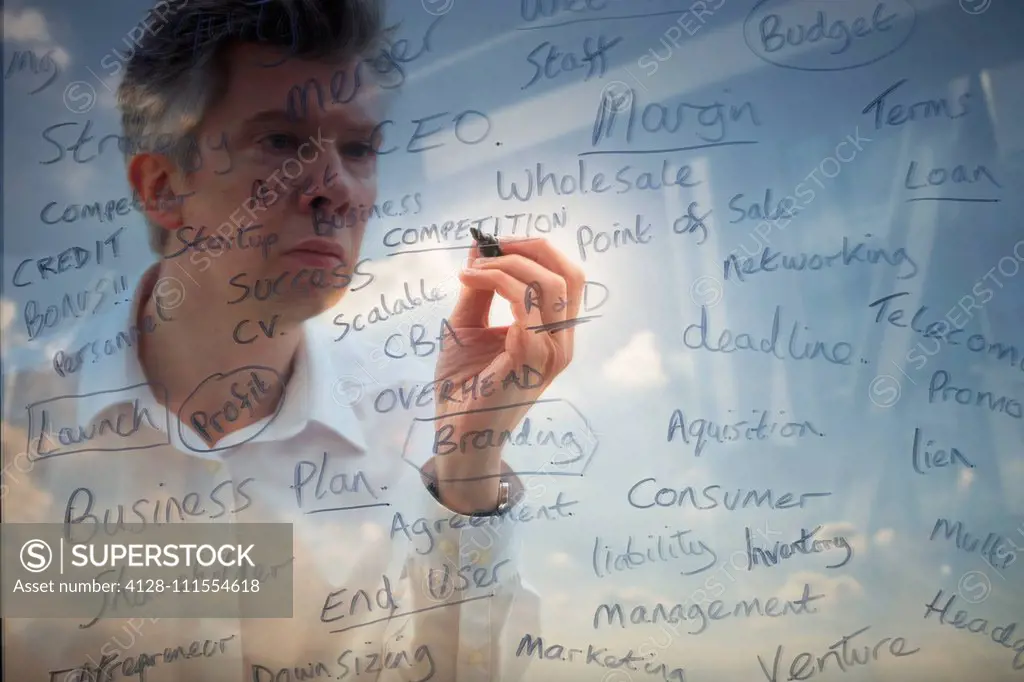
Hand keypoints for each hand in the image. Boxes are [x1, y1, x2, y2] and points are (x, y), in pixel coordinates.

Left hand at [429, 236, 585, 513]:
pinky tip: (470, 281)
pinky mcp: (530, 360)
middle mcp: (562, 344)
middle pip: (569, 274)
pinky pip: (523, 305)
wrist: (456, 434)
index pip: (568, 277)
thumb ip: (479, 288)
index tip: (496, 241)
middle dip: (530, 248)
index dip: (538, 249)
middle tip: (490, 245)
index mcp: (555, 335)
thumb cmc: (464, 385)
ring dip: (507, 264)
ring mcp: (550, 353)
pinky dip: (496, 282)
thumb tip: (480, 245)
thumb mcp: (469, 325)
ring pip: (548, 285)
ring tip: (473, 268)